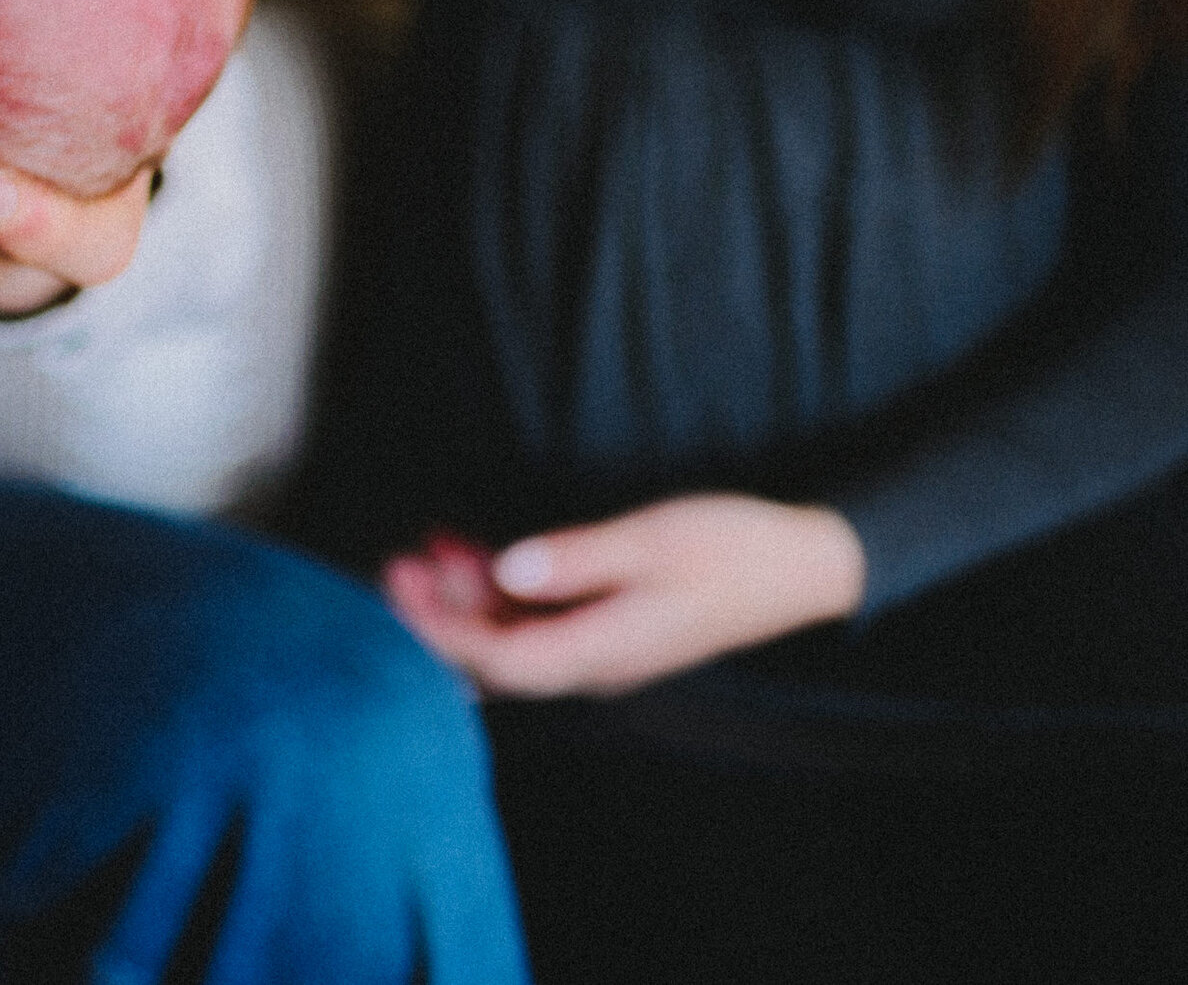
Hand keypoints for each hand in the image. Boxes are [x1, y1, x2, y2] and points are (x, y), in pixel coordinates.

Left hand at [381, 494, 868, 696]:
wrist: (804, 565)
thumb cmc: (733, 547)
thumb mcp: (651, 541)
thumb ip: (576, 558)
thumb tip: (509, 572)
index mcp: (604, 651)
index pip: (497, 661)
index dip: (439, 628)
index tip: (400, 581)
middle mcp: (596, 663)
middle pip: (494, 659)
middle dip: (439, 615)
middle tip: (399, 561)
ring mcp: (602, 648)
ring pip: (513, 639)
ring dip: (469, 597)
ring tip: (435, 543)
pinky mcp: (609, 629)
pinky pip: (539, 623)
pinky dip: (503, 590)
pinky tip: (480, 551)